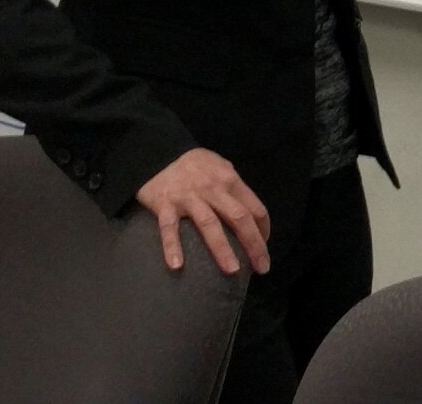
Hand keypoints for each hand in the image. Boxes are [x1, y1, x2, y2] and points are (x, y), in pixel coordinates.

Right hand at [136, 148, 270, 275]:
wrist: (158, 151)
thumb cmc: (193, 164)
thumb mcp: (220, 168)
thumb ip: (233, 189)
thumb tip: (249, 215)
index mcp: (230, 180)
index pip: (255, 208)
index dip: (263, 230)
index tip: (264, 247)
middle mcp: (213, 188)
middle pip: (239, 218)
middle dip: (254, 244)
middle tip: (262, 267)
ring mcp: (189, 197)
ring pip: (210, 224)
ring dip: (222, 249)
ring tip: (233, 271)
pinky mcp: (165, 204)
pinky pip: (169, 228)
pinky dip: (172, 246)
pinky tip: (177, 266)